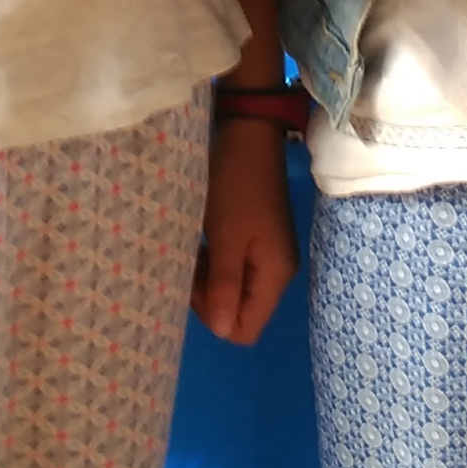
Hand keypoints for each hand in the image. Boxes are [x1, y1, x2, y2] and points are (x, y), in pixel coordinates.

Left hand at [193, 115, 298, 344]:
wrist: (248, 135)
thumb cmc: (235, 185)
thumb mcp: (226, 236)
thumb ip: (224, 285)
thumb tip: (221, 331)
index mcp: (274, 275)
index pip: (246, 328)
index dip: (216, 316)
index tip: (197, 285)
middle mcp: (276, 271)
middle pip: (240, 311)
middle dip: (210, 297)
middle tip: (190, 265)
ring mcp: (267, 255)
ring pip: (233, 289)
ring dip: (209, 279)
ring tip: (193, 251)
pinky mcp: (257, 240)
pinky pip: (234, 268)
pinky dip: (215, 263)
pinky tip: (201, 243)